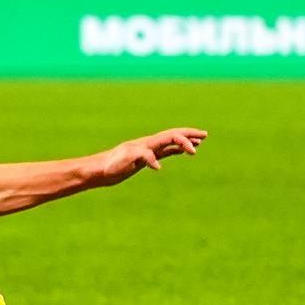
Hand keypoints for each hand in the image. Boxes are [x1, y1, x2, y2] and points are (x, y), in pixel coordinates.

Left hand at [93, 128, 207, 185]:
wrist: (99, 170)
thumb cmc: (111, 165)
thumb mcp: (125, 161)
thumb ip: (141, 158)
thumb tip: (158, 165)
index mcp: (147, 143)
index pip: (170, 137)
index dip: (184, 141)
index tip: (193, 152)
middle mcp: (149, 144)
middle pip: (173, 135)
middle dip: (189, 134)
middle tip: (205, 135)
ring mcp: (148, 150)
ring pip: (170, 142)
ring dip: (185, 140)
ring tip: (199, 142)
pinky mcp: (145, 158)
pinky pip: (165, 151)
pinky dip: (175, 149)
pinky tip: (181, 151)